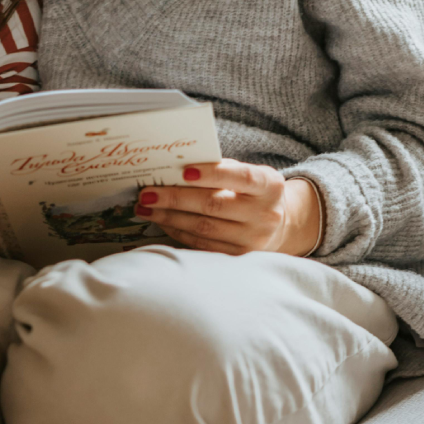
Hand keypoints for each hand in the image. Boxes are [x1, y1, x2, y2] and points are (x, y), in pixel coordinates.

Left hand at [135, 159, 320, 256]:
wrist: (277, 224)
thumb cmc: (253, 191)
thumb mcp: (249, 174)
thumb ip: (221, 168)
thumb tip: (175, 167)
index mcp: (269, 186)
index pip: (241, 177)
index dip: (212, 174)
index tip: (183, 170)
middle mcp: (264, 214)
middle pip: (214, 205)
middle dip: (176, 198)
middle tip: (147, 193)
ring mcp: (252, 239)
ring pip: (204, 228)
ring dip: (170, 216)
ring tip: (146, 207)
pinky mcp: (238, 257)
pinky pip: (202, 244)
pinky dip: (178, 231)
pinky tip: (161, 220)